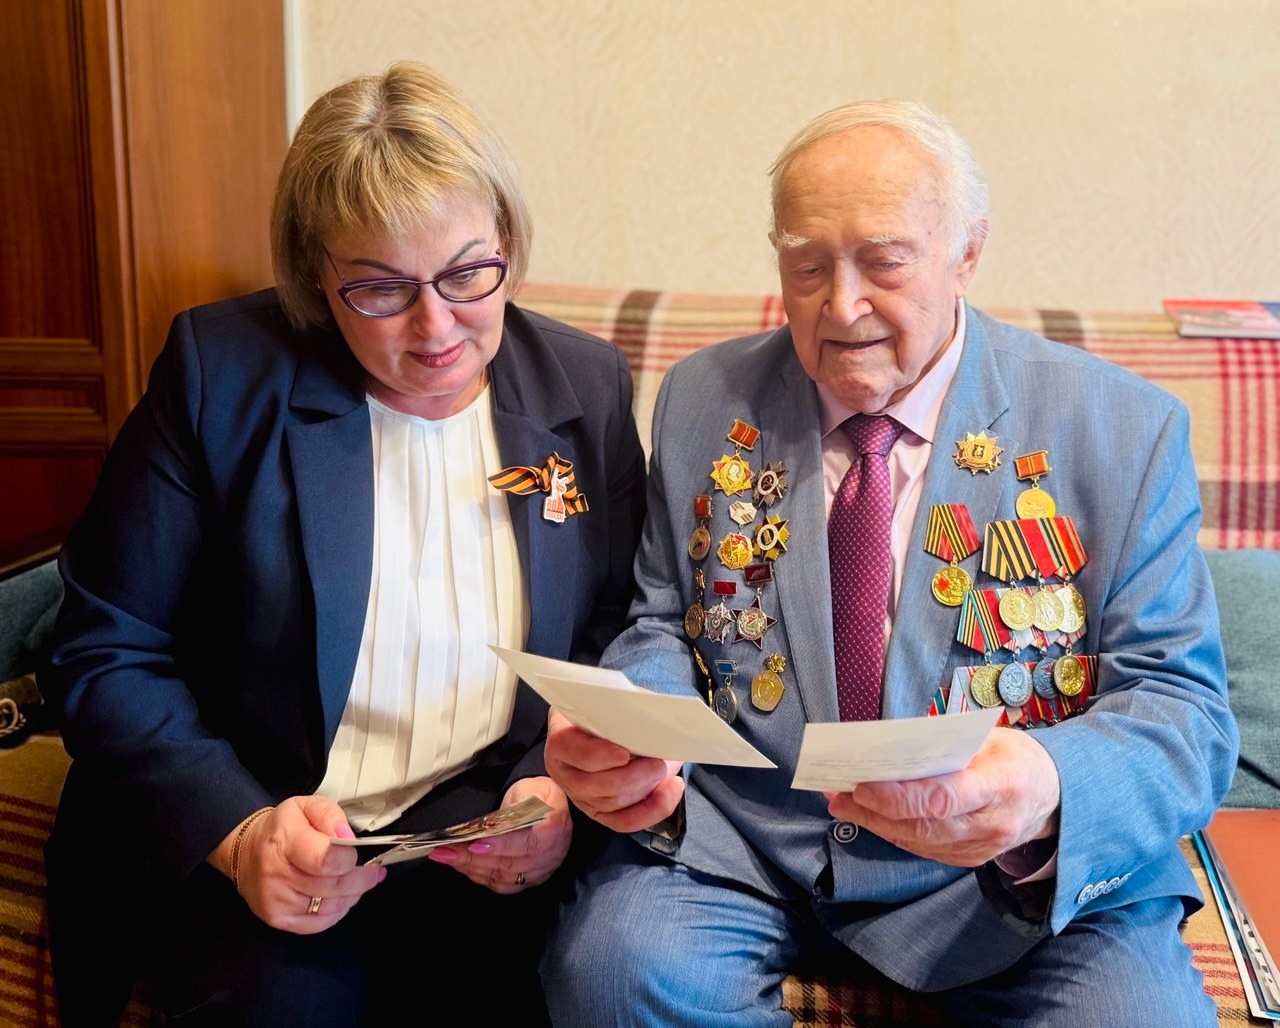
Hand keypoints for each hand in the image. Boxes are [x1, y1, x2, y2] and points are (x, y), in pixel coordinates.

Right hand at [218, 795, 385, 933]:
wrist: (245, 851)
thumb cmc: (281, 828)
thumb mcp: (305, 806)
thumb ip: (330, 815)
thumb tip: (348, 837)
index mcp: (285, 841)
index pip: (325, 860)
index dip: (349, 858)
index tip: (357, 852)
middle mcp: (277, 874)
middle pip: (333, 886)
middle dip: (361, 879)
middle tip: (372, 870)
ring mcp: (276, 901)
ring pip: (331, 907)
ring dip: (353, 895)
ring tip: (359, 881)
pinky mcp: (277, 919)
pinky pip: (320, 924)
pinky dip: (338, 911)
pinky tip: (342, 897)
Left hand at [426, 777, 572, 892]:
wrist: (550, 804)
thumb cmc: (537, 794)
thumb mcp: (527, 788)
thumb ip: (512, 806)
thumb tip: (489, 826)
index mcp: (553, 826)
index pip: (527, 843)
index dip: (500, 846)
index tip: (475, 843)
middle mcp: (551, 853)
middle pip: (509, 863)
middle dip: (473, 858)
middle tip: (445, 850)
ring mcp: (542, 870)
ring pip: (503, 877)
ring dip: (471, 867)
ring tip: (447, 856)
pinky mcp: (531, 880)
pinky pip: (502, 885)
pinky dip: (479, 875)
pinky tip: (463, 865)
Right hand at [544, 707, 683, 832]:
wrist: (611, 726)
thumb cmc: (611, 711)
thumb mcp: (615, 700)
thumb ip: (626, 705)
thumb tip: (652, 715)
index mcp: (561, 738)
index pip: (566, 748)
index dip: (596, 754)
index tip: (624, 753)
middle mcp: (564, 771)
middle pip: (590, 784)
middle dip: (630, 777)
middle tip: (659, 763)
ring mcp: (579, 795)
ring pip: (609, 804)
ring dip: (643, 791)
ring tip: (667, 771)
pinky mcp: (599, 812)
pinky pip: (623, 821)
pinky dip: (650, 811)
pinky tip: (669, 792)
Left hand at [824, 727, 1060, 866]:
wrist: (1055, 796)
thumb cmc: (1015, 758)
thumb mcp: (989, 739)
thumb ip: (944, 746)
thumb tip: (888, 748)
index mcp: (1000, 786)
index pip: (943, 798)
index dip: (899, 797)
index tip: (863, 786)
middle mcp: (992, 825)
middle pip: (923, 826)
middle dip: (874, 812)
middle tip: (838, 793)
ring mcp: (982, 848)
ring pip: (918, 842)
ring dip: (874, 824)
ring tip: (842, 803)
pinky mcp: (971, 859)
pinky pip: (924, 849)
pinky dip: (893, 832)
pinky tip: (870, 817)